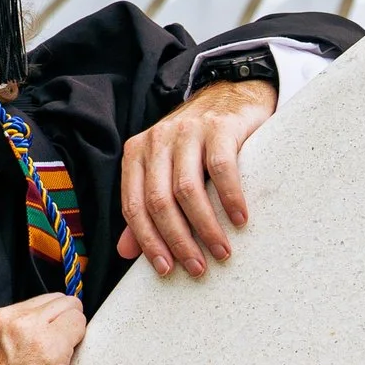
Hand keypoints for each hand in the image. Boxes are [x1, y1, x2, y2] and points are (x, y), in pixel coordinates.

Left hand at [116, 78, 277, 277]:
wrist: (230, 95)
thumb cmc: (198, 142)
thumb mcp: (166, 171)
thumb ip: (146, 207)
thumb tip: (125, 252)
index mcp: (137, 153)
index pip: (133, 205)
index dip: (147, 242)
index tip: (166, 270)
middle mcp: (157, 141)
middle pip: (159, 201)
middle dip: (178, 241)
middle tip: (197, 267)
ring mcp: (187, 132)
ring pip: (187, 190)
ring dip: (205, 228)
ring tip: (221, 251)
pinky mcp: (219, 127)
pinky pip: (221, 169)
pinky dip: (230, 199)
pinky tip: (239, 220)